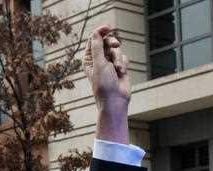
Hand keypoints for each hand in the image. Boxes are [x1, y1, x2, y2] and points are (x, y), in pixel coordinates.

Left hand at [84, 25, 129, 142]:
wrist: (115, 100)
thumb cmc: (104, 85)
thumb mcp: (99, 64)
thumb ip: (97, 47)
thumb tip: (96, 33)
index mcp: (89, 58)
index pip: (94, 39)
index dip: (101, 32)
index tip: (108, 28)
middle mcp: (98, 60)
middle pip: (106, 41)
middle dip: (112, 43)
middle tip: (116, 45)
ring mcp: (109, 63)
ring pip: (117, 50)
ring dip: (118, 58)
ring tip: (118, 69)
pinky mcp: (119, 67)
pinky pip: (123, 57)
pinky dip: (123, 64)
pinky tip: (121, 73)